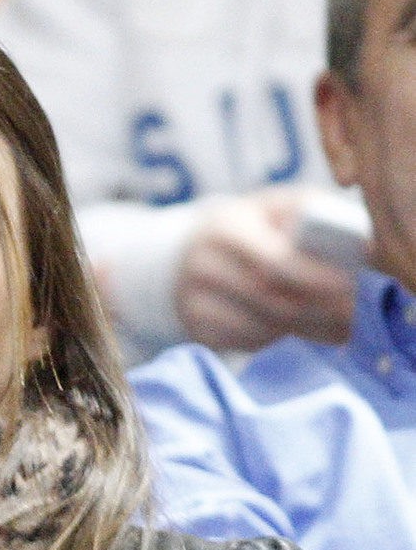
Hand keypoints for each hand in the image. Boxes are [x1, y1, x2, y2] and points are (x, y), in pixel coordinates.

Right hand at [174, 187, 359, 351]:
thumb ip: (313, 215)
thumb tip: (362, 246)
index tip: (348, 285)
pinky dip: (280, 338)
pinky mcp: (196, 330)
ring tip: (338, 327)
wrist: (187, 253)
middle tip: (353, 316)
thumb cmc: (250, 227)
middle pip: (269, 301)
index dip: (314, 278)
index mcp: (225, 227)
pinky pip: (247, 342)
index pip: (274, 261)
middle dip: (317, 311)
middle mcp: (202, 266)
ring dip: (305, 329)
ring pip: (262, 327)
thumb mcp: (274, 207)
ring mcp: (193, 302)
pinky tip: (301, 329)